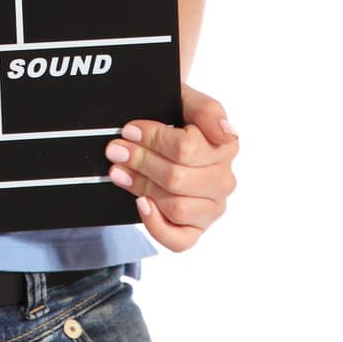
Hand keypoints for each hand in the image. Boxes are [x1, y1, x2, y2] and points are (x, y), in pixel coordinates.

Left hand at [104, 81, 238, 251]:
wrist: (165, 126)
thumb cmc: (176, 114)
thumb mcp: (188, 100)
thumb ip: (209, 111)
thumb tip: (226, 134)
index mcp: (226, 148)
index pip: (186, 149)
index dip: (153, 138)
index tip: (129, 130)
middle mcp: (223, 181)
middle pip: (177, 178)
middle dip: (141, 161)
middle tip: (116, 150)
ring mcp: (211, 207)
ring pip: (177, 207)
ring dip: (141, 187)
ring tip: (119, 171)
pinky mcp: (196, 228)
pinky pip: (180, 241)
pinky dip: (157, 226)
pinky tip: (141, 204)